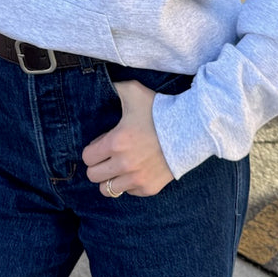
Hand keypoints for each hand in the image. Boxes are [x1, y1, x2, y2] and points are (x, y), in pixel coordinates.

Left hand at [82, 80, 174, 197]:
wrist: (190, 129)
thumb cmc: (159, 110)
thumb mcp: (134, 92)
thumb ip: (114, 88)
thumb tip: (99, 84)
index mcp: (116, 142)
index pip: (87, 157)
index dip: (92, 150)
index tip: (101, 145)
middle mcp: (124, 164)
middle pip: (93, 176)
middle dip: (97, 165)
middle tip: (107, 157)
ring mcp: (137, 178)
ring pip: (108, 189)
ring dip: (111, 178)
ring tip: (119, 166)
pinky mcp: (149, 188)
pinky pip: (128, 192)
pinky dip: (129, 183)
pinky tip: (136, 169)